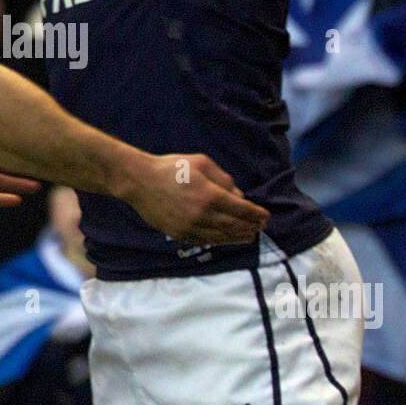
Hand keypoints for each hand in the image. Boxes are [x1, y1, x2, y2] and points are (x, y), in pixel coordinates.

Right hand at [125, 153, 268, 245]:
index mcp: (210, 195)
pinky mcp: (180, 234)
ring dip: (238, 237)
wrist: (140, 181)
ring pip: (221, 237)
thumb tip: (239, 194)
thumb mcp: (201, 162)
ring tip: (249, 236)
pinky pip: (205, 241)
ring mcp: (190, 227)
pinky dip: (220, 241)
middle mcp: (202, 215)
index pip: (241, 209)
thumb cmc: (171, 168)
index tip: (265, 216)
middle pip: (234, 226)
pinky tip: (227, 239)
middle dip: (251, 227)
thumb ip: (223, 178)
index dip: (256, 214)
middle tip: (261, 227)